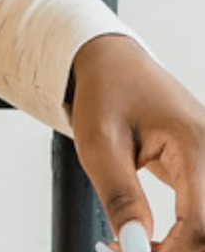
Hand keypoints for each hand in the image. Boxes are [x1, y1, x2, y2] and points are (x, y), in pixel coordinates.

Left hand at [68, 32, 204, 250]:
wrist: (111, 61)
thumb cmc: (105, 90)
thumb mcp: (99, 142)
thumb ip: (120, 196)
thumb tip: (134, 246)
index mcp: (193, 144)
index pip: (201, 225)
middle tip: (126, 249)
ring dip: (177, 247)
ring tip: (132, 242)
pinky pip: (202, 218)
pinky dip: (181, 238)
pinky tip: (149, 238)